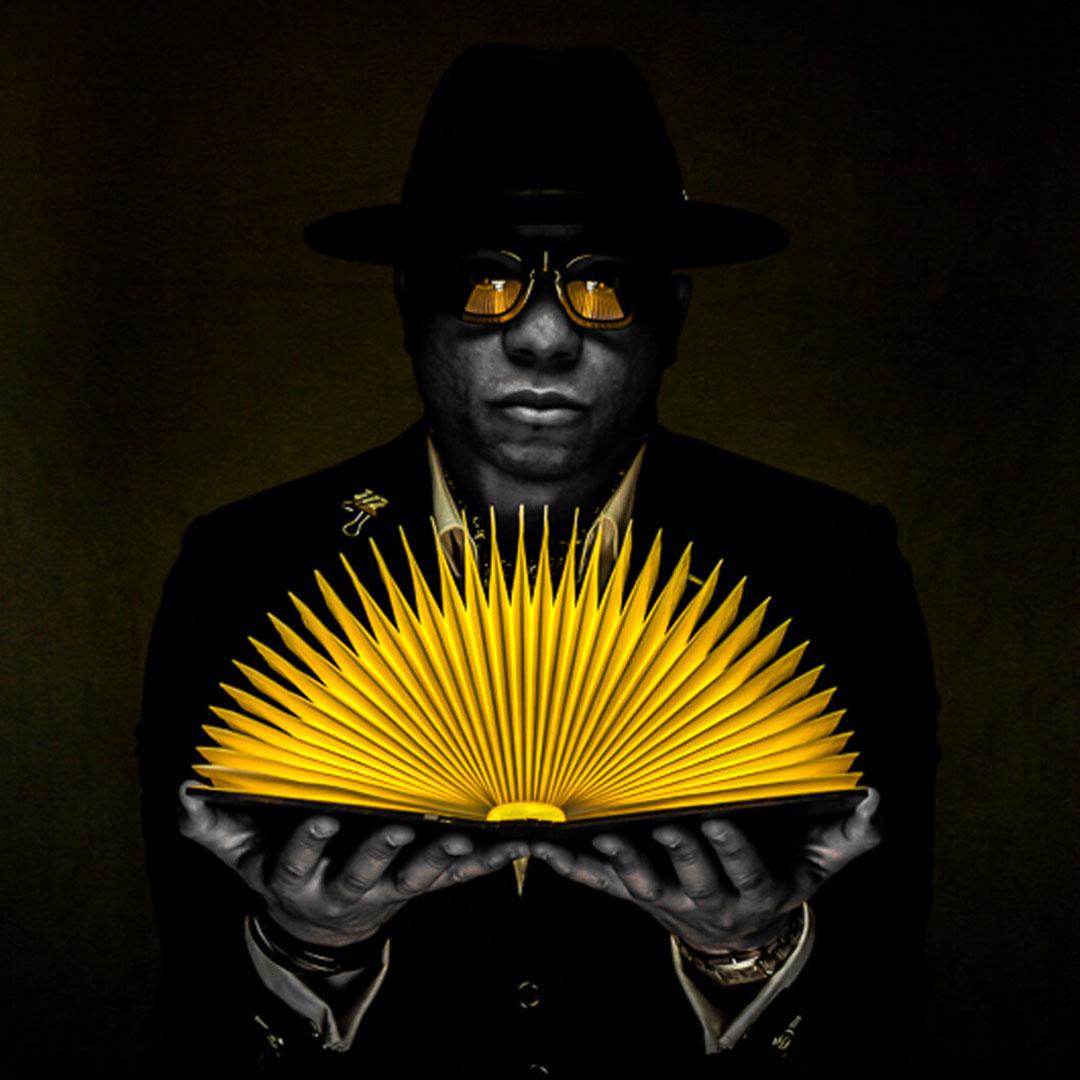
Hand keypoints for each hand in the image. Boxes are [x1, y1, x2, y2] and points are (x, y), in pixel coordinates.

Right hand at [178, 782, 527, 946]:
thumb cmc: (276, 867)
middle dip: (382, 851)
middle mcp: (345, 889)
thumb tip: (183, 787)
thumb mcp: (238, 852)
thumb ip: (211, 822)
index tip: (322, 818)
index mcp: (298, 879)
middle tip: (402, 826)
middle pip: (364, 874)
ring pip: (415, 879)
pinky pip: (455, 879)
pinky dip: (484, 863)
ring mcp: (387, 891)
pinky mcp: (420, 887)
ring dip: (440, 860)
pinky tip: (512, 846)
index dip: (310, 842)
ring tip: (463, 839)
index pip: (298, 861)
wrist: (318, 921)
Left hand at [531, 788, 881, 952]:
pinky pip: (598, 884)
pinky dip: (570, 866)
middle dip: (675, 848)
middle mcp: (706, 899)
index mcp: (753, 889)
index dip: (730, 848)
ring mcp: (665, 899)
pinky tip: (539, 847)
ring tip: (596, 834)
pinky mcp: (633, 895)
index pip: (743, 869)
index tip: (718, 818)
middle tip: (659, 821)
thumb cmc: (782, 877)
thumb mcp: (821, 863)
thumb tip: (878, 795)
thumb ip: (852, 833)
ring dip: (616, 859)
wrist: (738, 933)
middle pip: (689, 875)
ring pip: (638, 883)